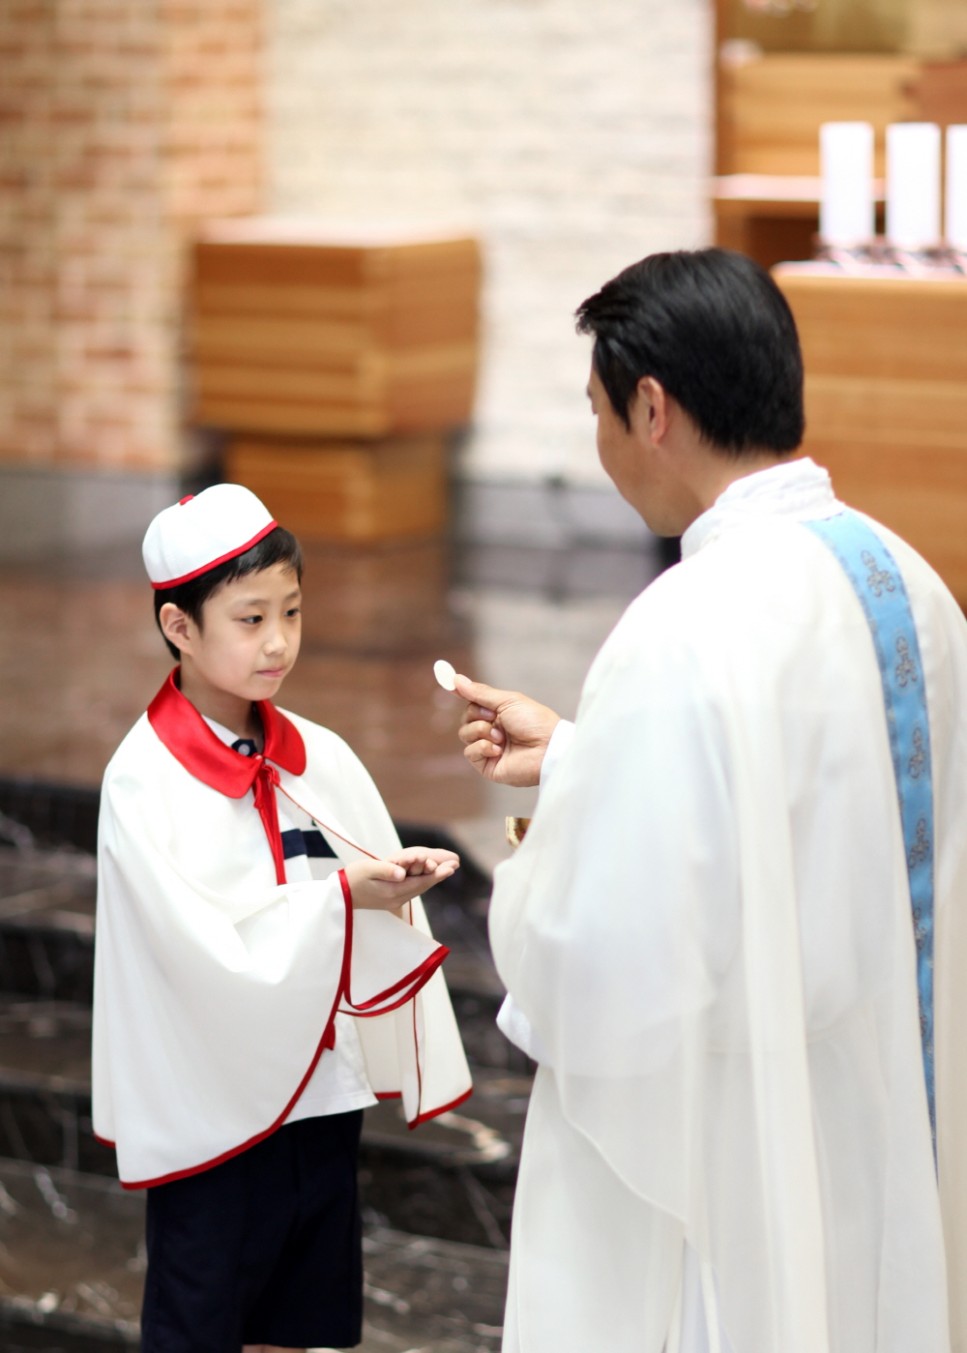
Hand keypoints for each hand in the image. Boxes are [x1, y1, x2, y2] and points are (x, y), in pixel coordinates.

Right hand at [344, 847, 458, 911]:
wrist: (340, 895)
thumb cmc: (352, 878)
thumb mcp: (368, 870)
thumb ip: (386, 870)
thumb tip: (402, 873)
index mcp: (392, 891)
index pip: (419, 883)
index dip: (436, 875)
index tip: (450, 868)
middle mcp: (396, 898)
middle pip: (422, 886)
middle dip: (438, 876)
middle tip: (454, 866)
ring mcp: (394, 900)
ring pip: (418, 888)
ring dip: (433, 879)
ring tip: (447, 870)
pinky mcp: (391, 898)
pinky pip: (412, 889)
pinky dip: (423, 881)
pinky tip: (428, 876)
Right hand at [454, 675, 559, 786]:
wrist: (547, 748)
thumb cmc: (534, 721)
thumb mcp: (507, 700)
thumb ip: (479, 693)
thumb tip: (456, 680)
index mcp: (499, 713)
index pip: (473, 703)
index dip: (462, 694)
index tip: (448, 682)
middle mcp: (492, 730)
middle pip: (465, 718)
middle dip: (477, 715)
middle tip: (494, 717)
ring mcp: (489, 748)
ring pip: (464, 734)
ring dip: (481, 731)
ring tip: (501, 736)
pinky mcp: (487, 765)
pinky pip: (470, 752)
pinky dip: (482, 748)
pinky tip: (498, 749)